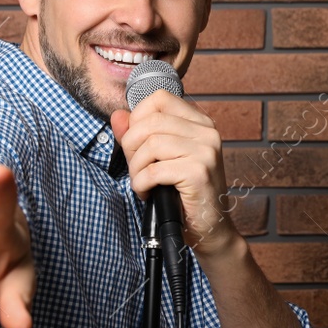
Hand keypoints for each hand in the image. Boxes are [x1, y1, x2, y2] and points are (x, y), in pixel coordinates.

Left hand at [111, 90, 238, 256]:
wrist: (210, 228)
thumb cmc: (184, 193)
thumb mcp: (160, 158)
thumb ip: (138, 135)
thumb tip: (117, 116)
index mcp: (200, 122)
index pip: (159, 98)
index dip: (138, 117)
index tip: (136, 142)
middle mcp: (207, 132)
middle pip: (150, 122)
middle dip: (131, 146)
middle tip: (136, 168)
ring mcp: (205, 151)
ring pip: (150, 145)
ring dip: (136, 169)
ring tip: (142, 182)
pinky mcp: (198, 173)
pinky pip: (153, 170)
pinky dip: (141, 184)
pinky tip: (148, 192)